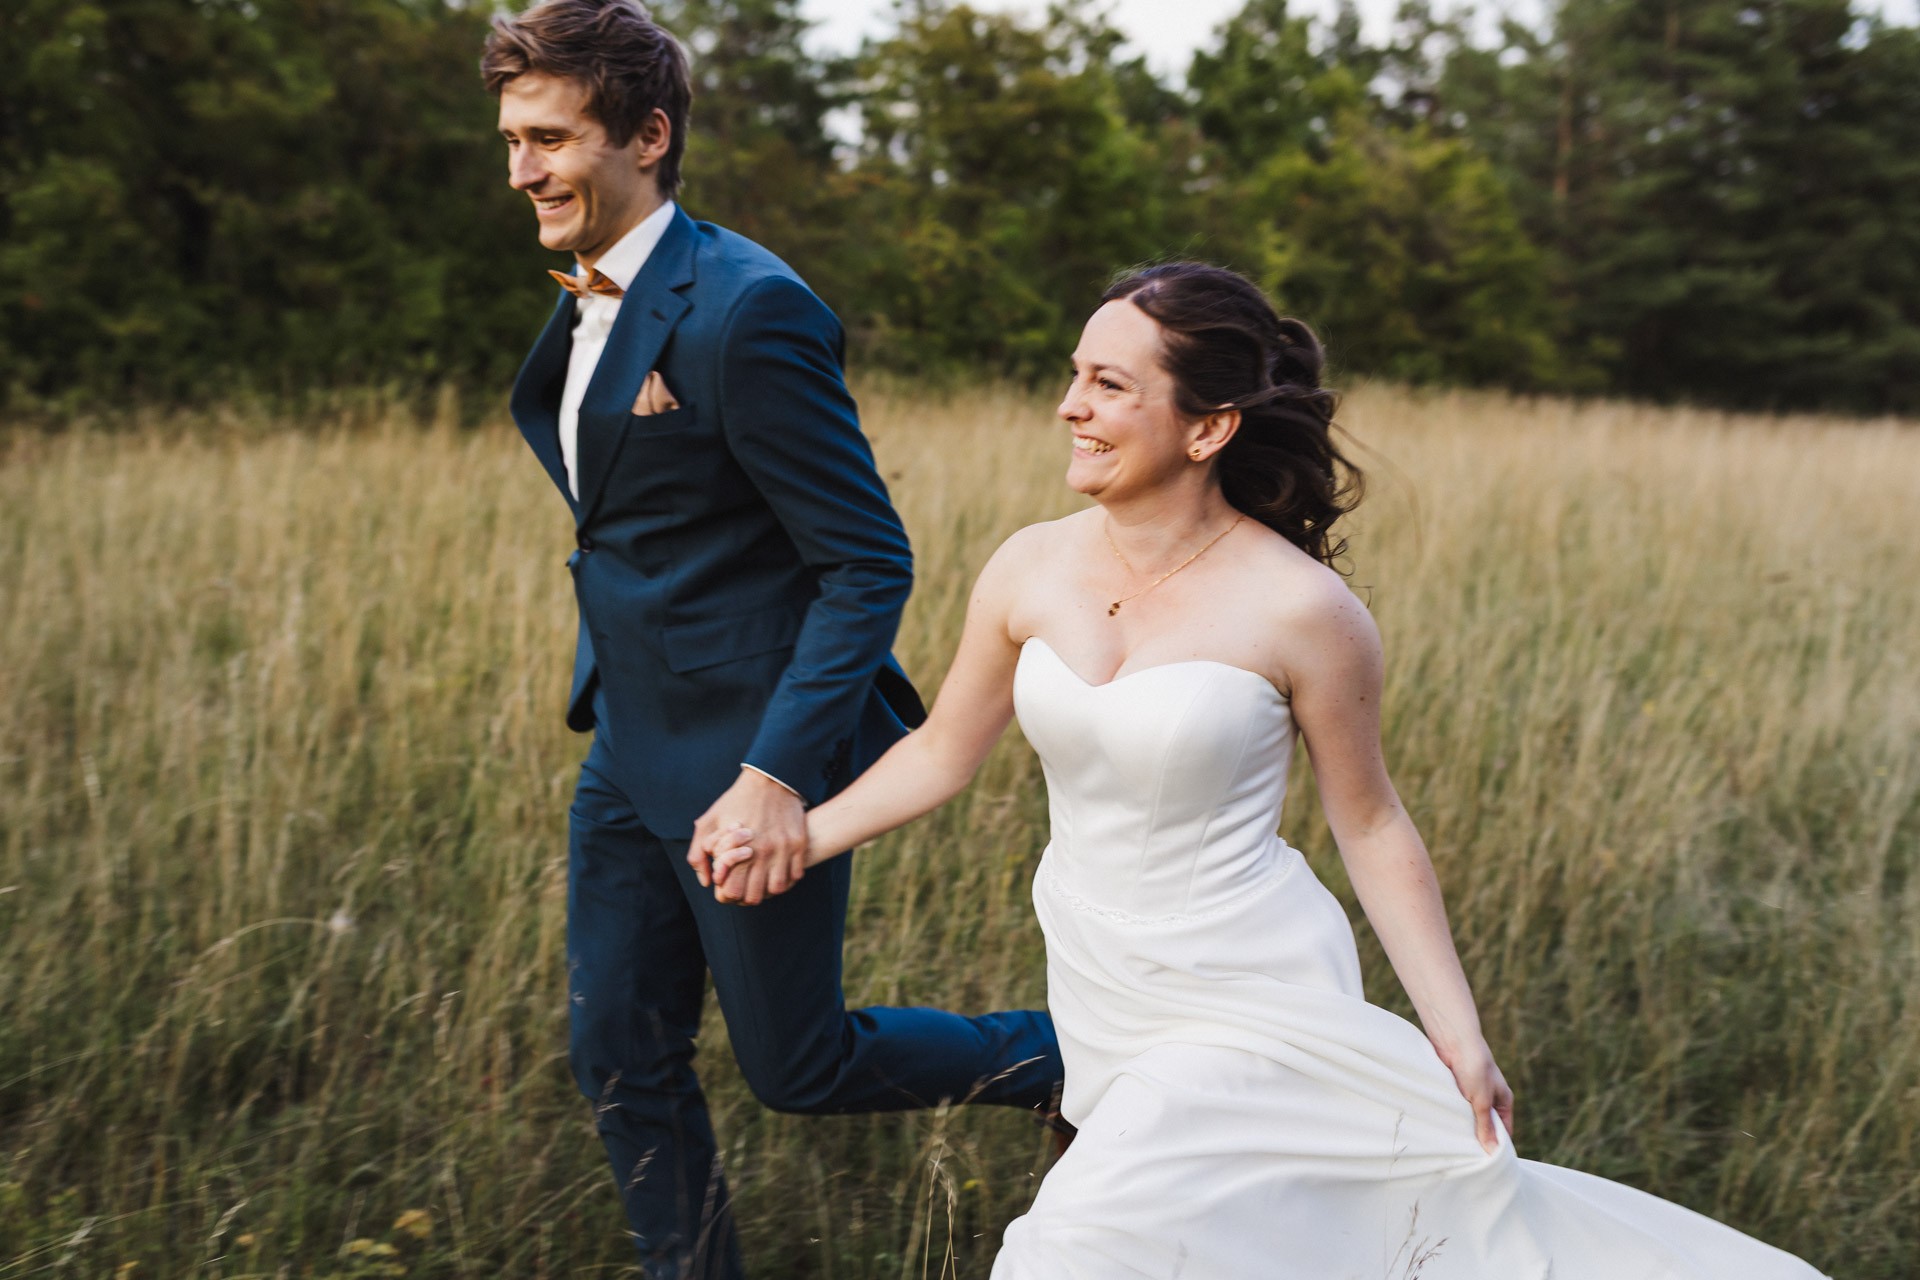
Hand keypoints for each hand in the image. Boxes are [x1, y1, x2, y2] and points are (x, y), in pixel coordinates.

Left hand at [689, 769, 806, 903]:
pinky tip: (779, 870)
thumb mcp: (709, 822)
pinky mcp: (798, 843)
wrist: (770, 778)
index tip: (729, 886)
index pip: (732, 891)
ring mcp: (783, 848)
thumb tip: (706, 881)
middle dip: (747, 895)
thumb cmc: (736, 801)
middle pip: (755, 895)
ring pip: (777, 888)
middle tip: (746, 886)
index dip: (728, 894)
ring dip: (769, 888)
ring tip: (763, 880)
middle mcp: (762, 852)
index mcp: (738, 849)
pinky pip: (795, 875)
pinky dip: (787, 878)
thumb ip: (698, 853)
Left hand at [1434, 1035, 1514, 1155]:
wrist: (1452, 1041)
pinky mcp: (1455, 1091)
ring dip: (1462, 1129)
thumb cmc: (1474, 1067)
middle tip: (1467, 1160)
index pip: (1504, 1131)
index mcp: (1502, 1101)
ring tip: (1454, 1149)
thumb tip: (1492, 1151)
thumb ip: (1485, 1125)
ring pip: (1468, 1119)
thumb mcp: (1481, 1101)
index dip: (1496, 1146)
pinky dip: (1451, 1118)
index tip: (1487, 1164)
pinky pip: (1455, 1110)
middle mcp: (1488, 1099)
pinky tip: (1444, 1130)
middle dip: (1477, 1140)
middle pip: (1485, 1127)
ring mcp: (1471, 1095)